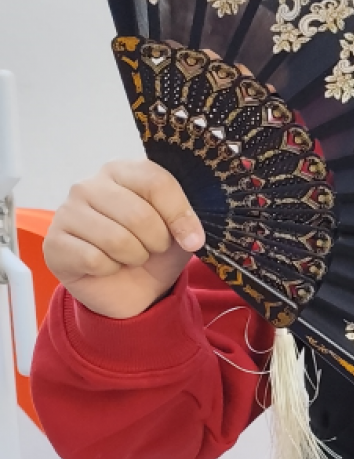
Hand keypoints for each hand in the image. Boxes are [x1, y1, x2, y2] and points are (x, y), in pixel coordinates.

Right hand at [44, 160, 203, 319]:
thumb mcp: (178, 231)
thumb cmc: (151, 249)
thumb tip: (192, 234)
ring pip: (117, 239)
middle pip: (139, 214)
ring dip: (134, 257)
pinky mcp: (55, 242)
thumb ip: (186, 220)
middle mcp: (89, 185)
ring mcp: (67, 212)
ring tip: (131, 256)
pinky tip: (107, 266)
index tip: (193, 240)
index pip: (156, 182)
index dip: (180, 215)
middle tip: (154, 249)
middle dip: (157, 241)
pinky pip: (94, 259)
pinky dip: (110, 269)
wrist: (128, 287)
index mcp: (122, 171)